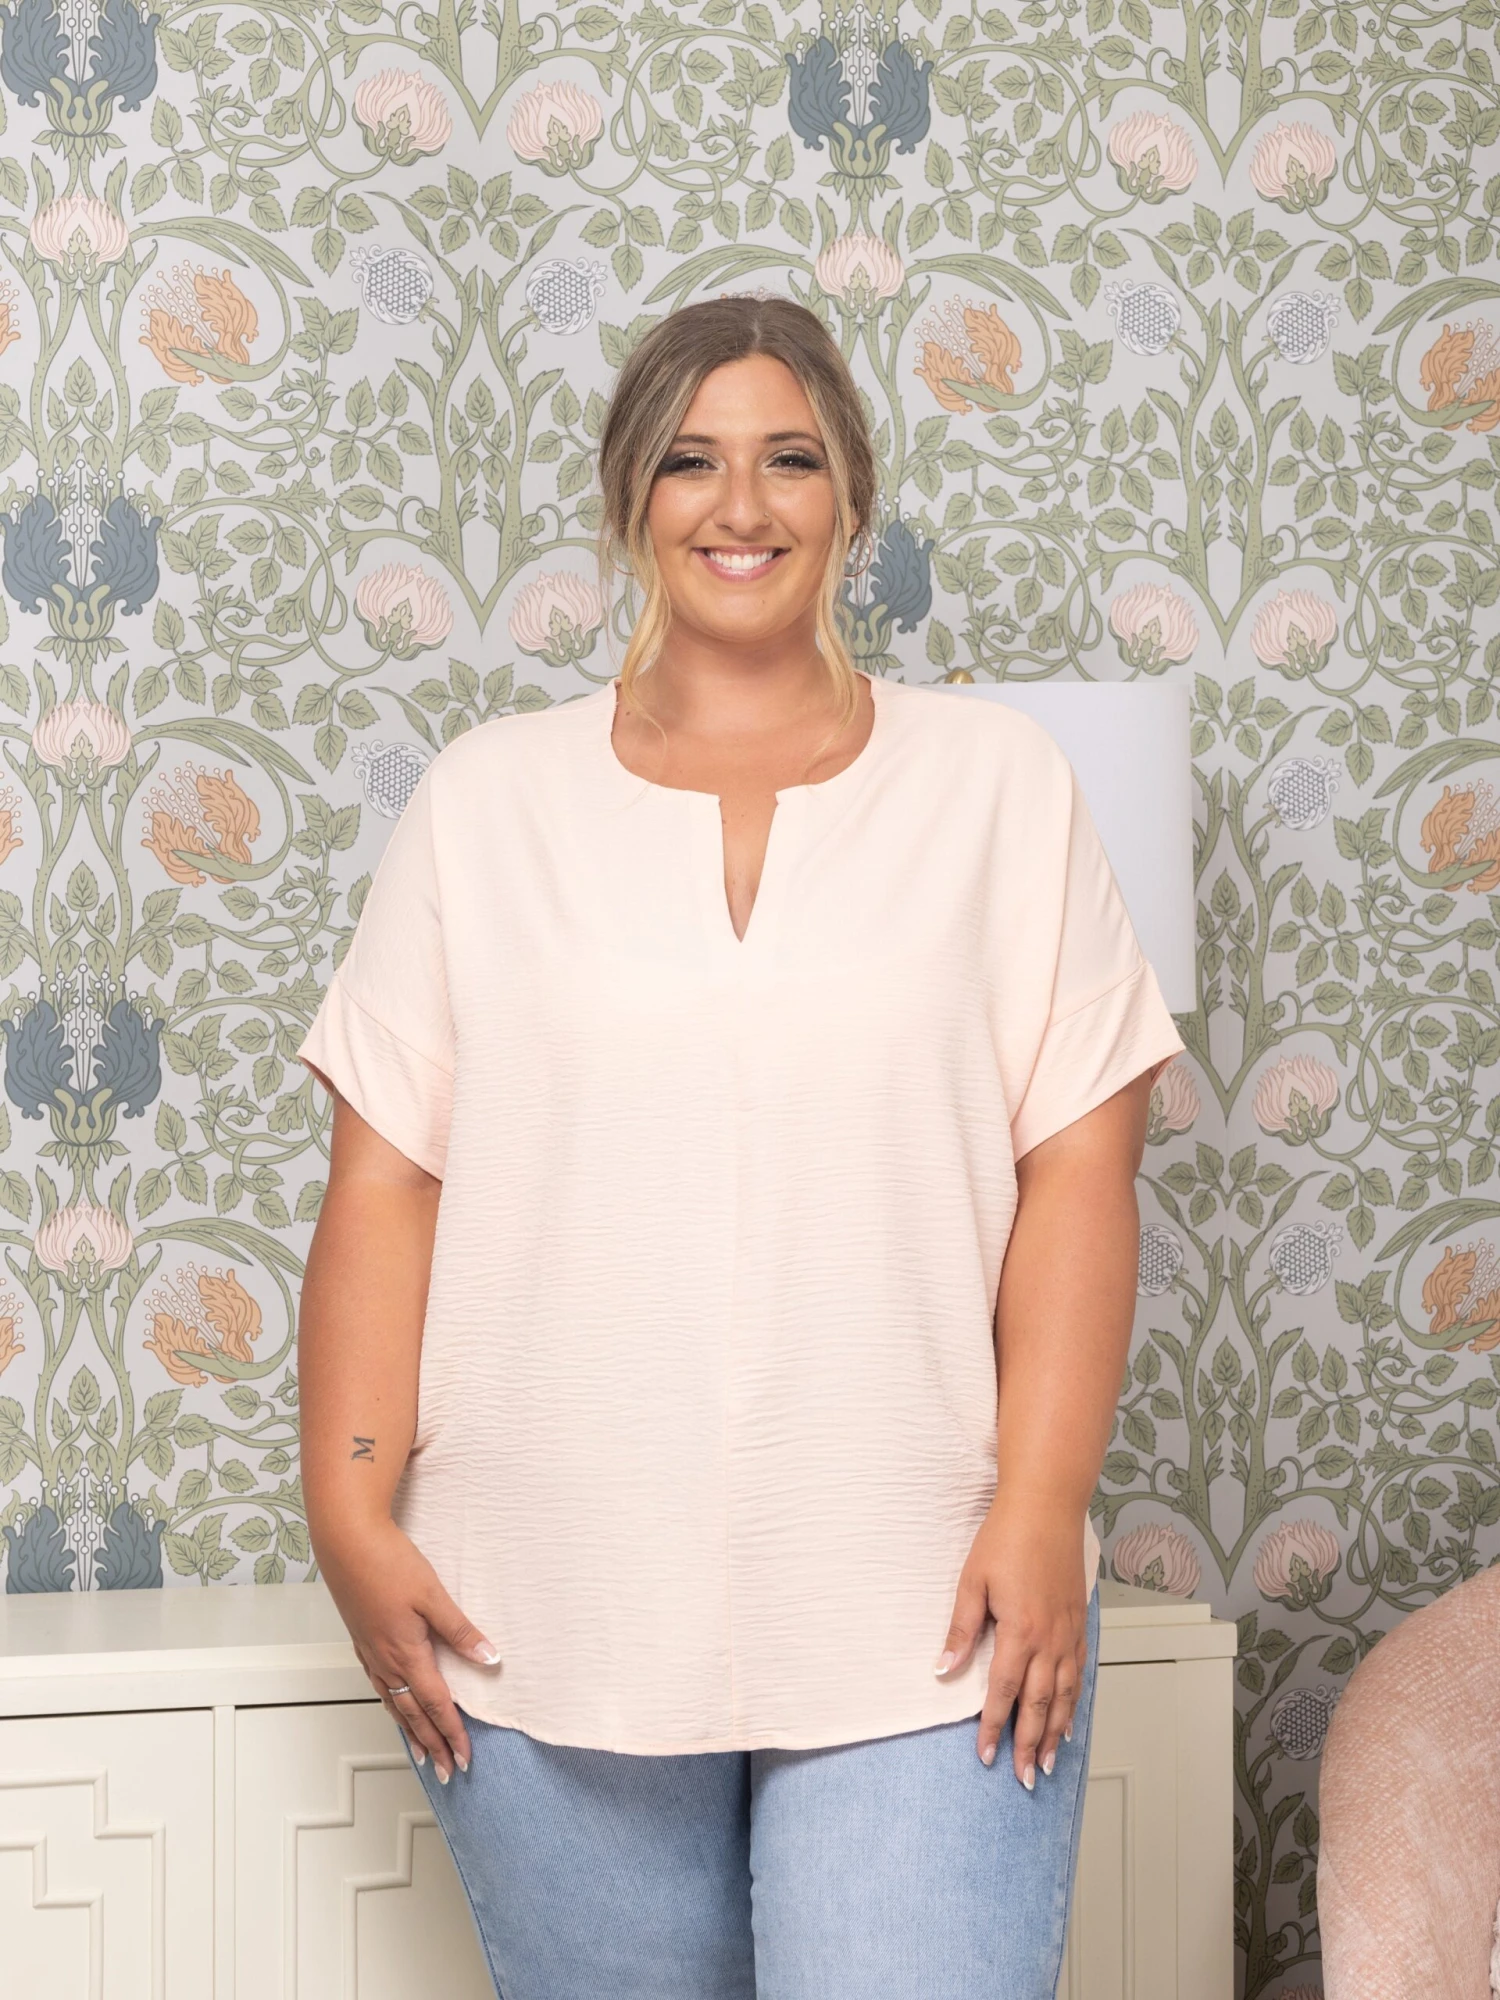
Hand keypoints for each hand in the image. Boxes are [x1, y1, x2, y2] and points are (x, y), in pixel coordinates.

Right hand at [317, 1516, 500, 1781]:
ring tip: (423, 1753)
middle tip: (448, 1772)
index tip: (465, 1758)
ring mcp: (370, 1652)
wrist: (346, 1543)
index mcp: (407, 1653)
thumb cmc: (389, 1564)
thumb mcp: (433, 1595)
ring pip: (393, 1703)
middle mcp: (386, 1661)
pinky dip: (392, 1705)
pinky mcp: (361, 1640)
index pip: (436, 1705)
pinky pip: (379, 1686)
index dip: (452, 1733)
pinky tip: (395, 1704)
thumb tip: (490, 1659)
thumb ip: (461, 1630)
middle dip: (433, 1744)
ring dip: (410, 1731)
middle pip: (413, 1714)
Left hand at [934, 1493, 1088, 1784]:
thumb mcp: (972, 1581)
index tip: (986, 1755)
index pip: (1004, 1692)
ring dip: (1055, 1732)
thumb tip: (943, 1669)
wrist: (1047, 1507)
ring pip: (1065, 1695)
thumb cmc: (1006, 1538)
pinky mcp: (1079, 1622)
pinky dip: (1075, 1702)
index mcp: (1020, 1630)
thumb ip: (961, 1629)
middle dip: (1029, 1744)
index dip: (994, 1727)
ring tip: (1047, 1764)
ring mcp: (1069, 1632)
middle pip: (1039, 1704)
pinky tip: (1070, 1719)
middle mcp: (1049, 1639)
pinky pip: (1079, 1673)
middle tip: (1022, 1778)